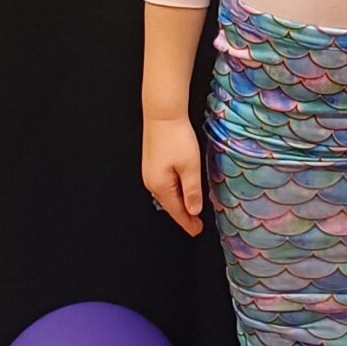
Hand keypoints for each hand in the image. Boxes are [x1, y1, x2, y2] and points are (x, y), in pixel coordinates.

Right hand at [143, 115, 204, 234]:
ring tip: (191, 210)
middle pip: (169, 205)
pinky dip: (174, 192)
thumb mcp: (190, 166)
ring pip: (166, 195)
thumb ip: (192, 191)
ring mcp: (149, 172)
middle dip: (183, 215)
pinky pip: (163, 185)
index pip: (176, 211)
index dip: (188, 223)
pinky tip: (180, 190)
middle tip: (196, 224)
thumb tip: (193, 211)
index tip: (197, 231)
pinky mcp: (152, 163)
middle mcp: (151, 182)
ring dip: (179, 203)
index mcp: (160, 186)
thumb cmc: (176, 137)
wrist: (162, 114)